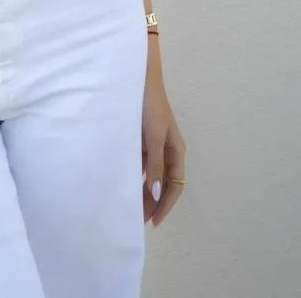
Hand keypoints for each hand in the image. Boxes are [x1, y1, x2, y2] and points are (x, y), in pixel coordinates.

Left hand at [142, 70, 185, 227]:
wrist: (138, 79)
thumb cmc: (150, 106)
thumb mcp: (154, 137)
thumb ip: (156, 165)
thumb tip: (159, 193)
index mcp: (176, 150)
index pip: (176, 185)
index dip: (166, 204)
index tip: (154, 221)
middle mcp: (166, 149)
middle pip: (164, 183)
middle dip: (154, 202)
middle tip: (139, 220)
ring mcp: (153, 145)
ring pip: (151, 175)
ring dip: (144, 191)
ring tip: (131, 207)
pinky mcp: (140, 139)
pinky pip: (140, 164)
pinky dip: (135, 176)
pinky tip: (125, 185)